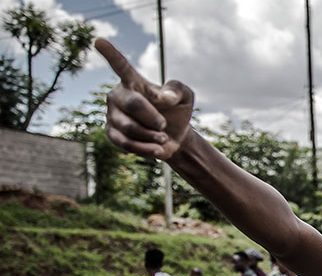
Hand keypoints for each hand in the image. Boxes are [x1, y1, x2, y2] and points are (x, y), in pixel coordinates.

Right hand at [97, 39, 194, 160]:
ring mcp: (112, 115)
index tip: (99, 40)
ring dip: (151, 135)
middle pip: (131, 103)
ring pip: (128, 127)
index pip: (121, 66)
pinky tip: (157, 150)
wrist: (175, 136)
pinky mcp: (113, 135)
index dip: (110, 54)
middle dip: (152, 116)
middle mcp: (118, 96)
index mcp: (133, 81)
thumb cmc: (177, 110)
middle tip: (164, 124)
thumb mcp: (185, 97)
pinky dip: (144, 148)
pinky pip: (125, 143)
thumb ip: (177, 90)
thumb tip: (163, 97)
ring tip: (162, 137)